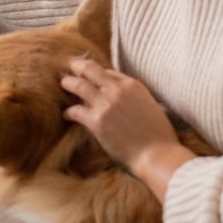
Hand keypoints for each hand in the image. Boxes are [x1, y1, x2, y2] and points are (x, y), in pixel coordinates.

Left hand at [61, 58, 180, 170]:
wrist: (157, 154)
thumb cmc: (158, 136)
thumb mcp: (151, 107)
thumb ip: (135, 99)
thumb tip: (125, 101)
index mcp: (133, 85)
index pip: (108, 72)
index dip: (96, 74)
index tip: (88, 76)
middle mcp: (118, 90)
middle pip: (90, 69)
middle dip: (78, 67)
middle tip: (69, 70)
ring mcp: (106, 104)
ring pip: (78, 85)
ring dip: (68, 83)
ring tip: (63, 85)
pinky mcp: (96, 121)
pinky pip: (75, 110)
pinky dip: (68, 112)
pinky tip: (66, 115)